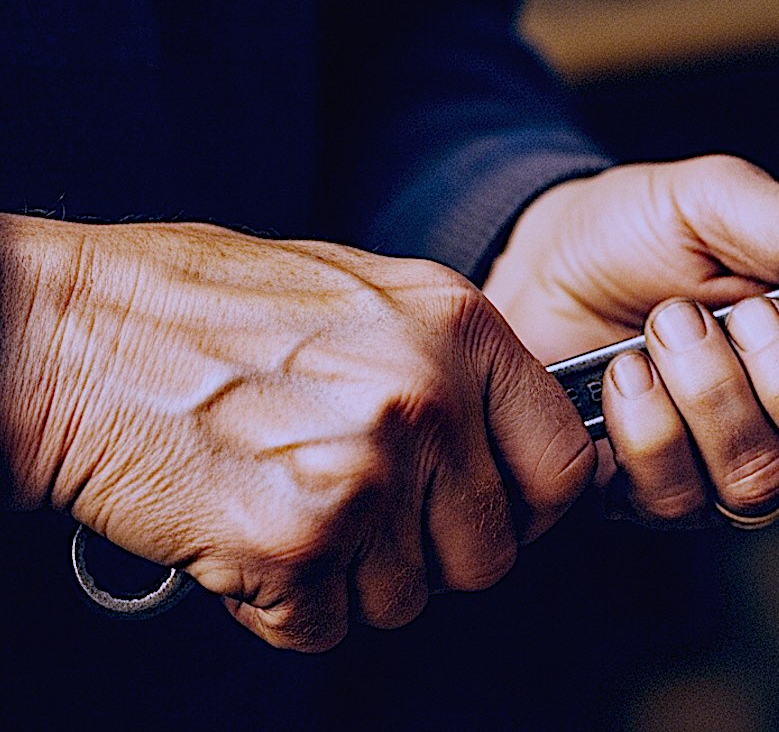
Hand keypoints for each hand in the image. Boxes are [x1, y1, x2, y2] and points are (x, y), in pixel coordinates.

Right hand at [0, 217, 591, 650]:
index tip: (491, 513)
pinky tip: (241, 534)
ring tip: (282, 504)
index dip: (529, 506)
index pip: (564, 462)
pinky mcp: (299, 538)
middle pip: (489, 552)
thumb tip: (506, 441)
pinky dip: (281, 604)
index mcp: (459, 329)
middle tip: (357, 518)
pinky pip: (323, 625)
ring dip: (346, 580)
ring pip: (406, 600)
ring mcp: (368, 469)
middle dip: (425, 556)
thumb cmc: (203, 313)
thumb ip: (449, 364)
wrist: (70, 336)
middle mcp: (429, 397)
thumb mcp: (365, 297)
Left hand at [485, 155, 778, 523]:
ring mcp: (737, 468)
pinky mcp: (662, 496)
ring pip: (764, 482)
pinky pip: (676, 495)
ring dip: (709, 391)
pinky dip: (645, 420)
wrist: (538, 261)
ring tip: (667, 325)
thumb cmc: (642, 231)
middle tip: (748, 316)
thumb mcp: (722, 202)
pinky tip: (627, 373)